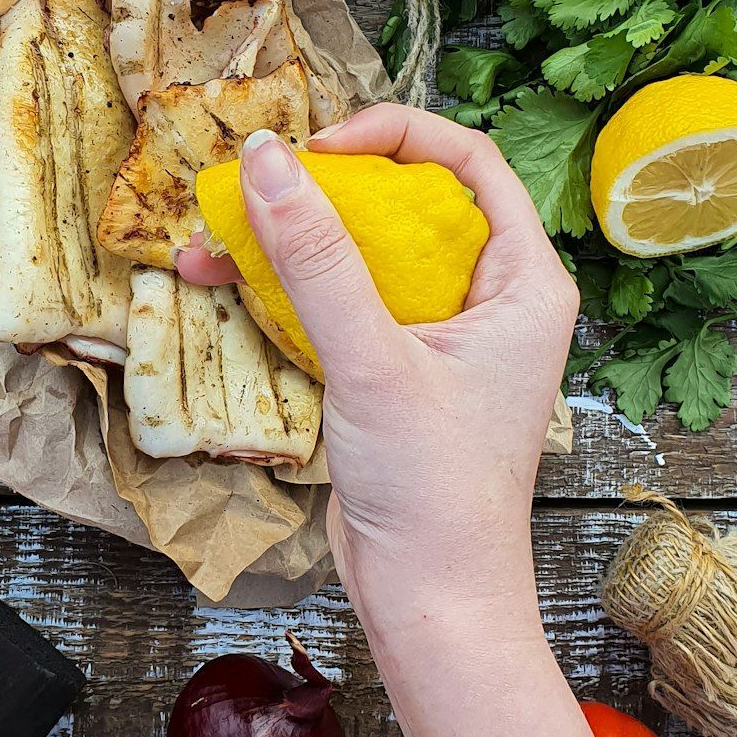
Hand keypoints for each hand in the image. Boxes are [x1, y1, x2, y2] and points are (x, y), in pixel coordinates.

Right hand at [178, 104, 578, 633]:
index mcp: (523, 281)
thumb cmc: (436, 490)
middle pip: (405, 202)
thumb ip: (318, 259)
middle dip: (323, 189)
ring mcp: (437, 337)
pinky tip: (220, 281)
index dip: (395, 135)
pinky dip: (282, 290)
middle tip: (258, 184)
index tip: (320, 145)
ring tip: (213, 235)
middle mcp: (488, 299)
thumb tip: (270, 162)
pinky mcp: (392, 371)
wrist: (431, 602)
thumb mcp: (375, 362)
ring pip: (361, 253)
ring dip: (288, 240)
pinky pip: (337, 304)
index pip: (468, 162)